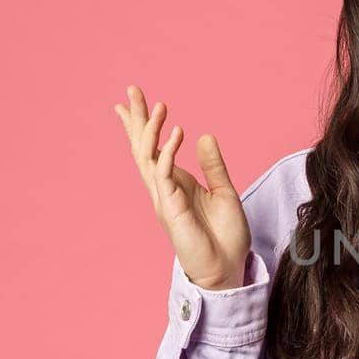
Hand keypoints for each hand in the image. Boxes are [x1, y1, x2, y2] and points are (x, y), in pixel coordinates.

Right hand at [114, 85, 251, 291]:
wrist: (226, 268)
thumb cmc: (225, 236)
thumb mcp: (223, 191)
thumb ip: (213, 165)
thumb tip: (204, 136)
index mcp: (175, 183)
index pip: (153, 149)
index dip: (143, 124)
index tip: (133, 100)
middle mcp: (164, 188)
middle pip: (143, 147)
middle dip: (136, 119)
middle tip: (131, 90)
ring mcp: (164, 198)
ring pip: (149, 157)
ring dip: (151, 130)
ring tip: (157, 105)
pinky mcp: (170, 208)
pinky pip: (165, 174)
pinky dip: (169, 151)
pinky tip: (177, 132)